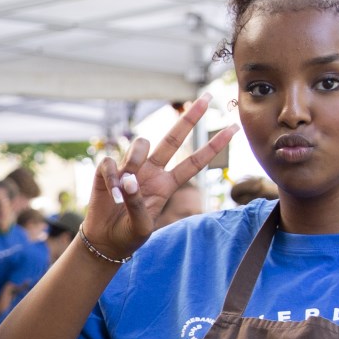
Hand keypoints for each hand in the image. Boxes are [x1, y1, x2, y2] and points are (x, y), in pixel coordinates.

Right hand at [83, 99, 237, 260]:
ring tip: (125, 187)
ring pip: (141, 144)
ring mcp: (131, 168)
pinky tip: (110, 191)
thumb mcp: (141, 227)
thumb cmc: (128, 235)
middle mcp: (152, 171)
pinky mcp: (109, 170)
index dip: (213, 147)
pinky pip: (111, 160)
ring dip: (135, 160)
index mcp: (166, 185)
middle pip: (174, 139)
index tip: (233, 129)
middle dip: (190, 118)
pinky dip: (111, 175)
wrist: (105, 241)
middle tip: (207, 97)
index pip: (193, 163)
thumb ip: (138, 204)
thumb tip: (128, 180)